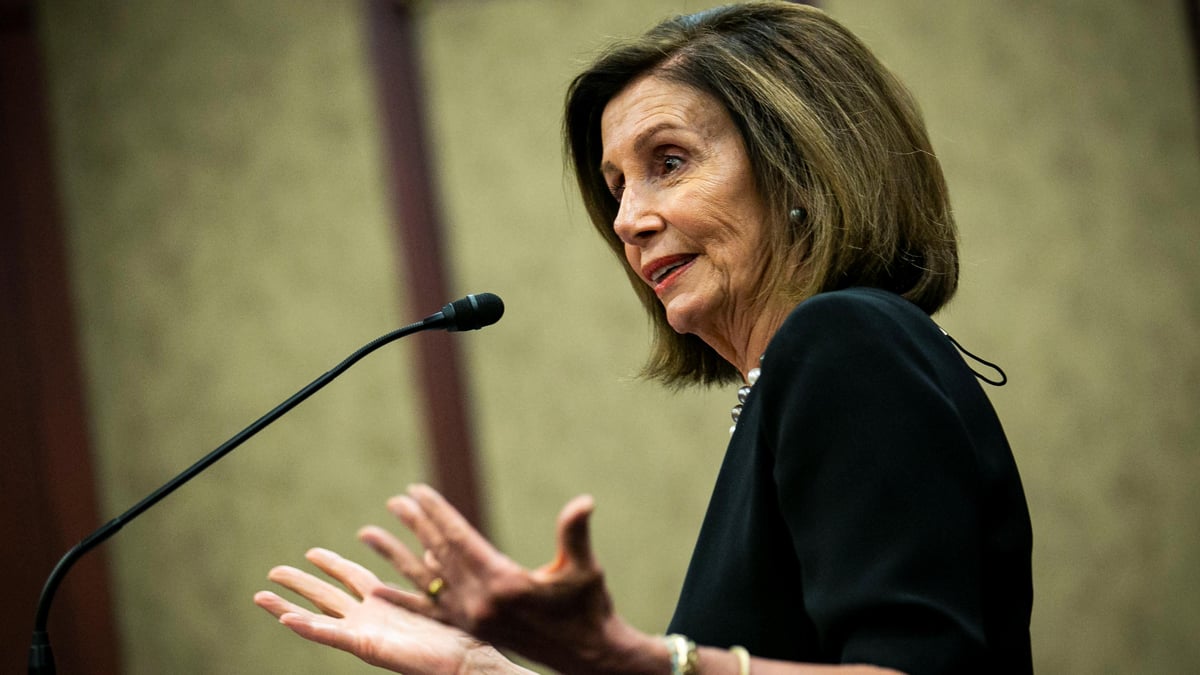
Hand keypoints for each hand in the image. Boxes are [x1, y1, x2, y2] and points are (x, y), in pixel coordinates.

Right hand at [254, 547, 528, 673]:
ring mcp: (363, 632)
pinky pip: (331, 635)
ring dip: (288, 606)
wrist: (466, 661)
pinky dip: (307, 626)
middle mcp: (369, 617)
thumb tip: (431, 547)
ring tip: (260, 596)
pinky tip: (285, 618)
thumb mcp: (438, 593)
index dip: (331, 565)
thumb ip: (431, 568)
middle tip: (272, 571)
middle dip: (299, 583)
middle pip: (325, 595)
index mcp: (384, 602)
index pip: (350, 578)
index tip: (310, 552)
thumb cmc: (457, 634)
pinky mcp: (366, 646)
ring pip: (316, 616)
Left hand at [365, 485, 658, 674]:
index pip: (459, 539)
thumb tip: (585, 502)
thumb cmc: (589, 608)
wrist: (587, 655)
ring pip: (427, 580)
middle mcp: (480, 602)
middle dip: (416, 525)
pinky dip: (405, 598)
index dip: (437, 512)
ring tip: (369, 534)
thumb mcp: (585, 569)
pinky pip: (429, 610)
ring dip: (399, 555)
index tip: (416, 490)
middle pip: (439, 555)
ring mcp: (472, 618)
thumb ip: (575, 534)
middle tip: (395, 501)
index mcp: (504, 583)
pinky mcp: (471, 630)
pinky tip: (380, 590)